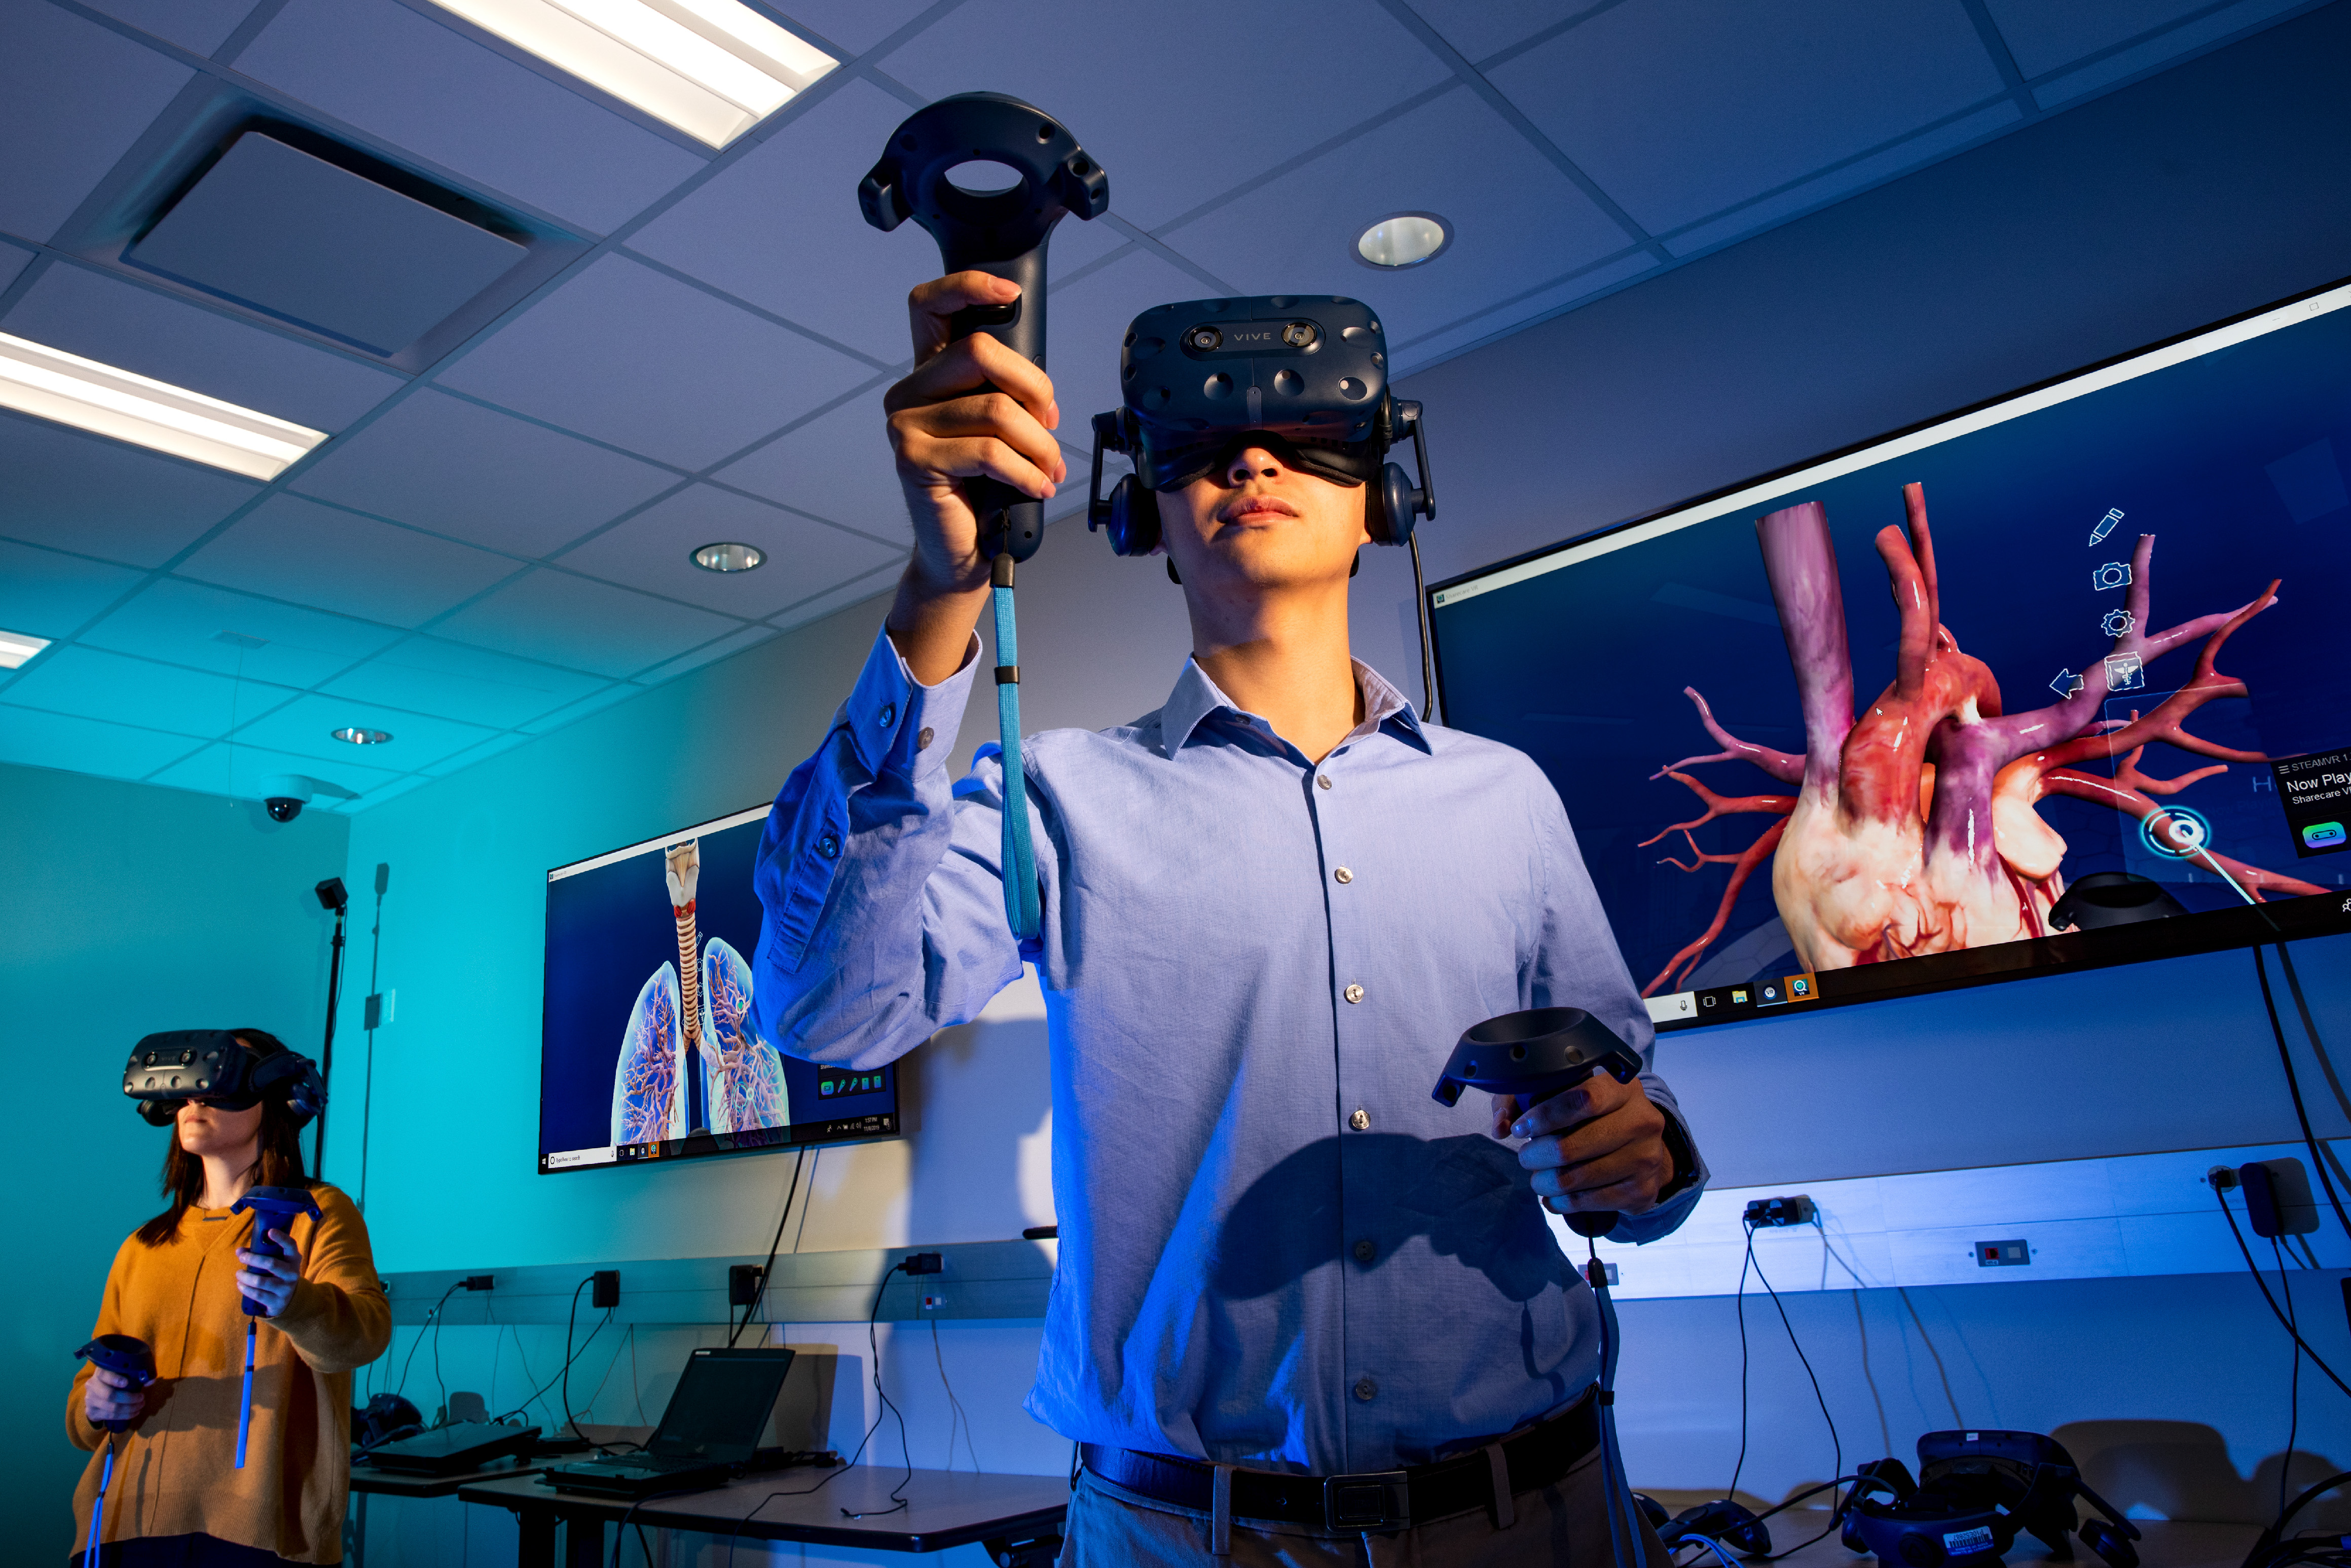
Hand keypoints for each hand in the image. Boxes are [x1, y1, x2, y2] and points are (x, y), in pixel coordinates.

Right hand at [83, 1366, 144, 1426]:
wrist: (95, 1396)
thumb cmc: (113, 1381)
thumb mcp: (122, 1375)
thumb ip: (136, 1375)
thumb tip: (150, 1381)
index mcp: (100, 1373)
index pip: (104, 1374)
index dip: (114, 1379)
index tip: (126, 1382)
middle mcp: (92, 1386)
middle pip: (109, 1395)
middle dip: (129, 1398)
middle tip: (142, 1398)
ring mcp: (90, 1400)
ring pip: (111, 1407)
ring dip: (129, 1408)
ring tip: (140, 1405)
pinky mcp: (92, 1412)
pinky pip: (110, 1416)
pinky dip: (125, 1415)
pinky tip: (135, 1412)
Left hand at [235, 1227, 302, 1318]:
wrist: (290, 1299)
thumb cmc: (278, 1275)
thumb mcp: (276, 1262)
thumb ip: (259, 1254)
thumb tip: (239, 1250)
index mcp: (293, 1259)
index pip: (290, 1245)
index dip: (281, 1238)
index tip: (270, 1232)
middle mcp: (292, 1273)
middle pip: (271, 1263)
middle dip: (253, 1259)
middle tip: (242, 1257)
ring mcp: (285, 1288)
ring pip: (260, 1281)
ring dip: (245, 1276)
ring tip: (239, 1273)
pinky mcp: (277, 1301)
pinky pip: (257, 1294)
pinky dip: (245, 1289)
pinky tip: (240, 1285)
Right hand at [882, 273, 1066, 682]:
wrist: (961, 553)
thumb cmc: (985, 492)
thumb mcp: (1000, 432)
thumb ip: (1007, 396)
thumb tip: (1041, 394)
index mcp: (929, 375)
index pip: (930, 307)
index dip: (967, 287)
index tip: (1009, 293)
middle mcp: (909, 392)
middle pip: (979, 351)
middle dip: (1033, 386)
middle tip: (1051, 423)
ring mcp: (905, 425)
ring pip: (995, 409)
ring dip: (1039, 444)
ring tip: (1051, 470)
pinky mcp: (913, 459)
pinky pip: (988, 451)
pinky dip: (1026, 470)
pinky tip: (1038, 487)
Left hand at [1497, 1075, 1674, 1218]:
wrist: (1643, 1148)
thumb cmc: (1596, 1117)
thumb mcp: (1566, 1094)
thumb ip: (1525, 1098)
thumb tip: (1501, 1125)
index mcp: (1623, 1088)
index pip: (1582, 1099)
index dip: (1545, 1116)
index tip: (1521, 1128)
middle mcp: (1642, 1120)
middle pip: (1574, 1145)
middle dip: (1537, 1155)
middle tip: (1526, 1157)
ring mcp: (1645, 1157)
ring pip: (1578, 1178)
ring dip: (1546, 1182)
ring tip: (1538, 1178)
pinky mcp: (1641, 1190)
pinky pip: (1590, 1201)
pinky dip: (1562, 1202)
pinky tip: (1553, 1196)